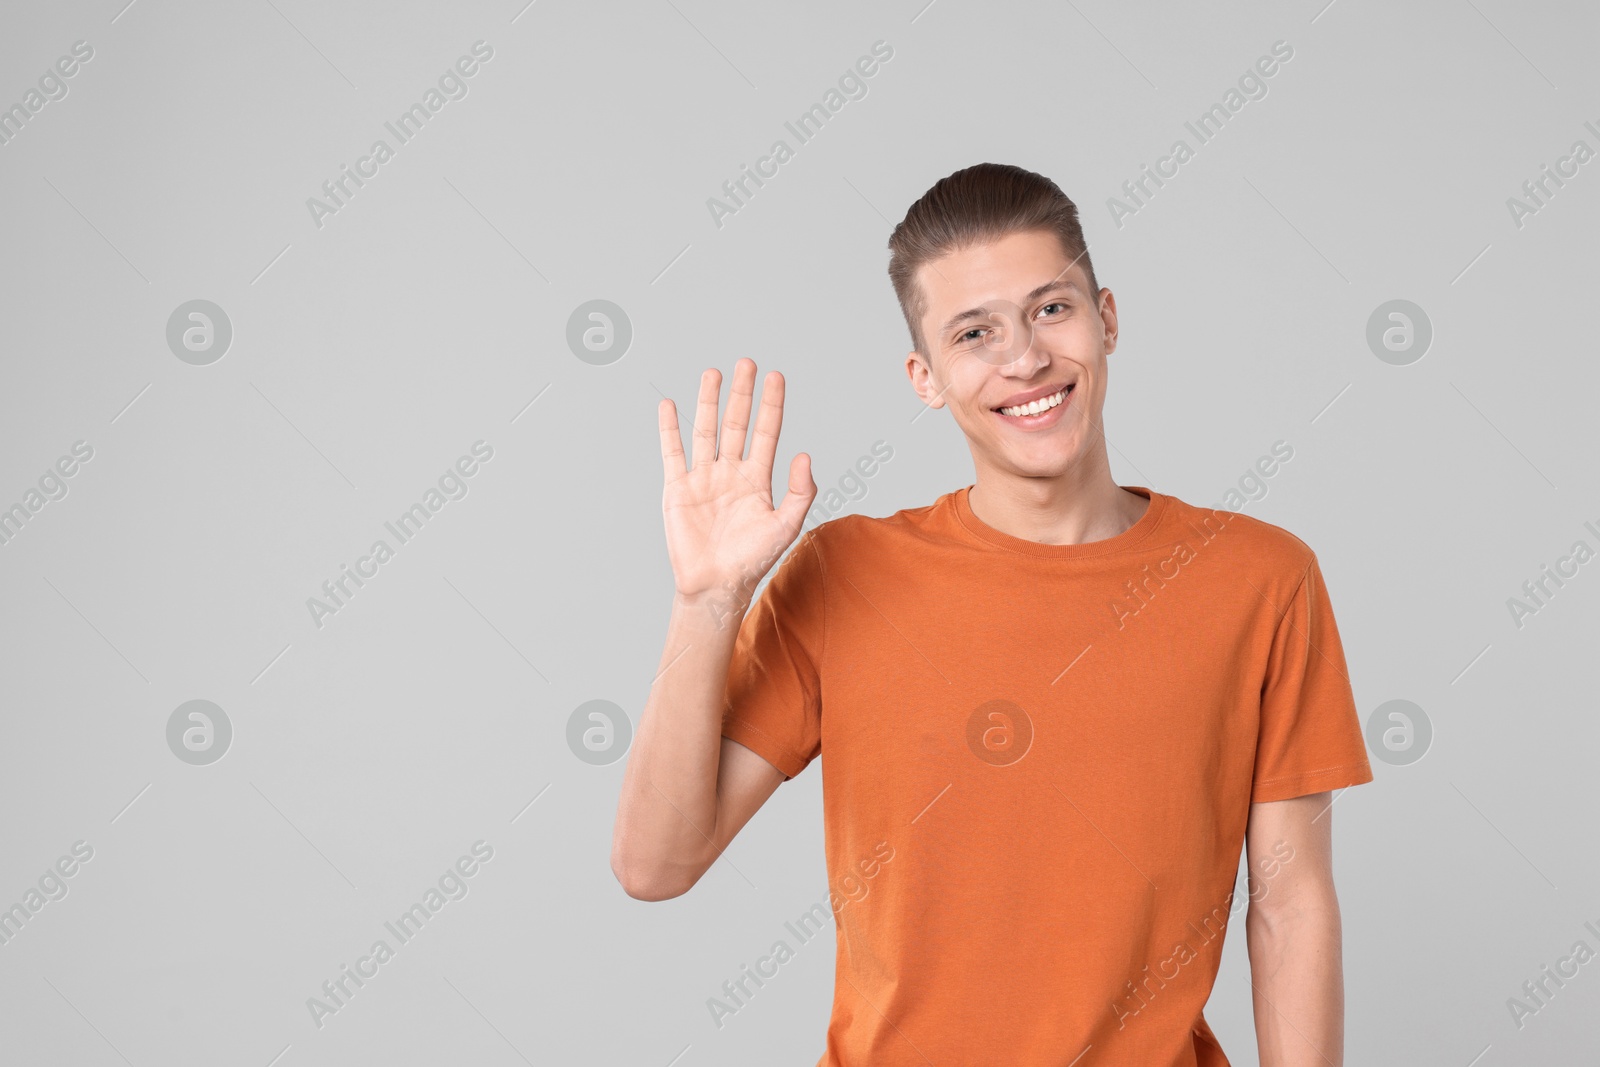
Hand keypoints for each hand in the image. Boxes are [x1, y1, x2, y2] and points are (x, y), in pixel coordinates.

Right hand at [657, 358, 816, 603]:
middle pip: (736, 423)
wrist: (716, 586)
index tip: (776, 376)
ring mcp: (703, 478)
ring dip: (708, 401)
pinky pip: (672, 452)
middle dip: (742, 394)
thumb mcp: (786, 526)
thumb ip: (799, 491)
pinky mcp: (677, 489)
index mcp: (758, 479)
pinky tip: (669, 405)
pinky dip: (669, 429)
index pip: (767, 432)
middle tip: (746, 362)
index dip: (772, 404)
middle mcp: (731, 473)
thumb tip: (805, 454)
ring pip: (706, 430)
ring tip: (713, 372)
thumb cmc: (753, 560)